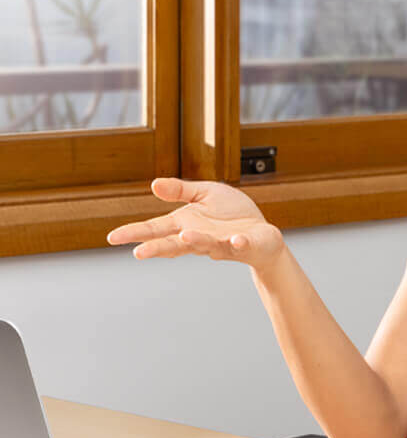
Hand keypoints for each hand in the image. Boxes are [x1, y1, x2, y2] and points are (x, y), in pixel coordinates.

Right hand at [107, 177, 284, 271]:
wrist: (262, 235)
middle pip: (175, 244)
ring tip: (185, 237)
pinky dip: (238, 243)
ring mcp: (222, 243)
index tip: (112, 238)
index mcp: (186, 224)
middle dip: (158, 248)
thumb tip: (153, 184)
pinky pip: (241, 244)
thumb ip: (180, 190)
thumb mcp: (204, 194)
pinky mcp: (245, 244)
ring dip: (196, 242)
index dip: (135, 233)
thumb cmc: (232, 215)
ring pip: (206, 245)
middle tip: (139, 252)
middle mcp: (200, 237)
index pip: (156, 230)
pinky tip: (236, 240)